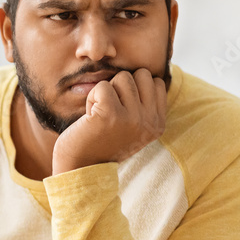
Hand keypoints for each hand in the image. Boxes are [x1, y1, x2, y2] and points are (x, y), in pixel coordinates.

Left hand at [52, 68, 166, 174]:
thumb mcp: (132, 126)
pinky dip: (92, 97)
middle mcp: (149, 122)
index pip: (156, 82)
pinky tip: (90, 117)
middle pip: (140, 75)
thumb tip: (145, 72)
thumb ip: (143, 103)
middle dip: (121, 86)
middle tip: (110, 110)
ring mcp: (132, 118)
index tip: (122, 111)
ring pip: (122, 77)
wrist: (80, 168)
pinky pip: (102, 86)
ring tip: (100, 115)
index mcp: (158, 124)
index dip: (134, 89)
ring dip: (105, 92)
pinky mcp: (111, 114)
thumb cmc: (102, 142)